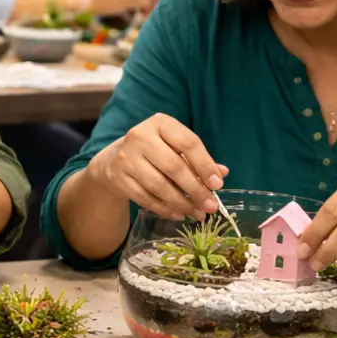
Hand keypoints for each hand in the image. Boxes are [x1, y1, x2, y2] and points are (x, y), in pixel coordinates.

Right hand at [92, 114, 226, 220]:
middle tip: (210, 206)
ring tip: (197, 213)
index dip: (205, 165)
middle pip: (173, 166)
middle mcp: (140, 136)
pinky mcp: (118, 177)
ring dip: (182, 202)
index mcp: (160, 123)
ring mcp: (126, 157)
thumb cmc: (154, 152)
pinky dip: (164, 208)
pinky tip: (179, 214)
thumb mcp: (175, 147)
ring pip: (159, 185)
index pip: (188, 143)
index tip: (218, 184)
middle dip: (195, 189)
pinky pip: (145, 197)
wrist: (114, 160)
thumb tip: (222, 174)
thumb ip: (197, 159)